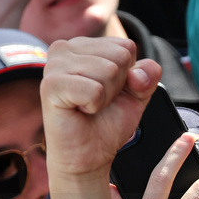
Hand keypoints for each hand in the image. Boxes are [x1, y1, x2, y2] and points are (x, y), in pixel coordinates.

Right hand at [40, 37, 160, 184]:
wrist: (90, 154)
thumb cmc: (107, 121)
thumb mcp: (137, 94)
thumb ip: (148, 75)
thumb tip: (138, 73)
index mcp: (83, 45)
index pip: (127, 46)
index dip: (128, 75)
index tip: (110, 91)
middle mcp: (65, 48)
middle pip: (120, 57)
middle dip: (118, 85)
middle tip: (98, 100)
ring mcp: (54, 65)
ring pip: (108, 71)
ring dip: (106, 97)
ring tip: (88, 106)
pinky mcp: (50, 85)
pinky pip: (94, 90)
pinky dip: (94, 105)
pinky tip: (80, 110)